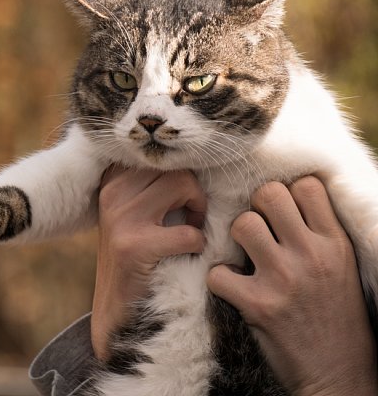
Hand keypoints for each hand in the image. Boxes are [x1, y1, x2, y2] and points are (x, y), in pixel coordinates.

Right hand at [91, 167, 205, 360]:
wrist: (116, 308)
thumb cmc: (138, 256)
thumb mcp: (136, 211)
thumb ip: (155, 184)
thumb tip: (201, 158)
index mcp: (113, 179)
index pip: (160, 153)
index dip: (182, 171)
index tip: (183, 197)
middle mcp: (112, 192)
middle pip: (175, 167)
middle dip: (195, 192)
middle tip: (193, 217)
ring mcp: (120, 218)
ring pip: (182, 185)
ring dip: (198, 212)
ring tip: (190, 231)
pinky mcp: (133, 246)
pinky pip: (188, 233)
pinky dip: (197, 245)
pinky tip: (185, 254)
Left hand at [207, 176, 377, 395]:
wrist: (339, 374)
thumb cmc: (337, 316)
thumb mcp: (342, 266)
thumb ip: (317, 232)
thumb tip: (284, 199)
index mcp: (335, 243)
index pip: (305, 185)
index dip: (286, 193)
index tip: (281, 213)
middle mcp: (311, 255)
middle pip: (268, 194)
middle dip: (256, 207)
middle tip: (258, 229)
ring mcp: (283, 279)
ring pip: (241, 224)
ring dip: (235, 238)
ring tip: (244, 256)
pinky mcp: (257, 305)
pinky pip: (217, 272)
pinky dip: (219, 279)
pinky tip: (233, 287)